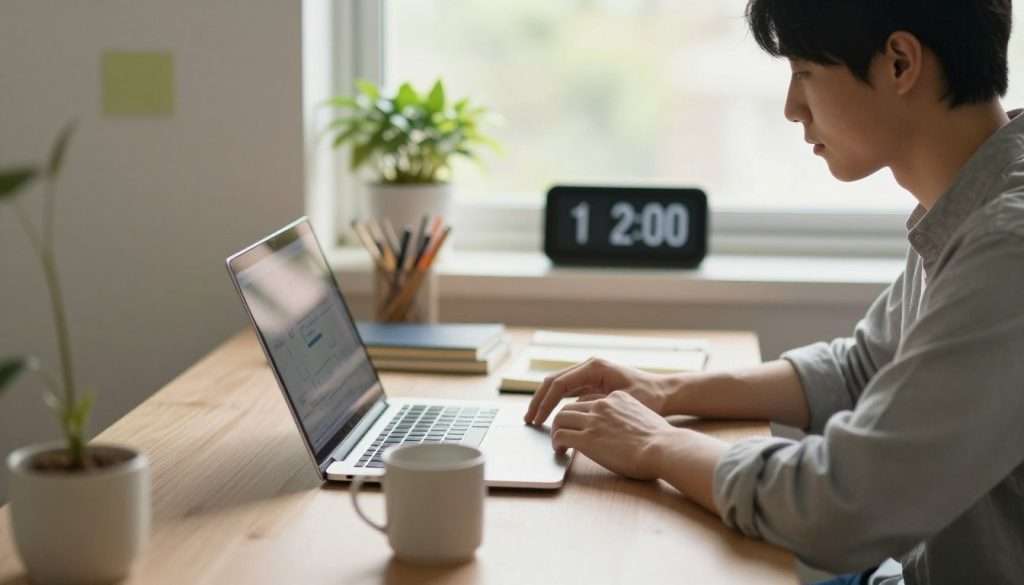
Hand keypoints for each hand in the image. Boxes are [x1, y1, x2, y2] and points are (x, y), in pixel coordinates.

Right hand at [524, 358, 673, 424]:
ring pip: (558, 386)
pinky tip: (550, 417)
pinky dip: (556, 403)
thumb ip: (596, 404)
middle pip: (553, 381)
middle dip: (539, 401)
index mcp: (594, 367)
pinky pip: (567, 391)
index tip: (537, 419)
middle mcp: (589, 367)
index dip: (545, 402)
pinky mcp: (592, 382)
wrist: (665, 393)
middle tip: (528, 420)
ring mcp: (590, 374)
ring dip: (545, 402)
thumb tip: (571, 412)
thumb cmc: (649, 398)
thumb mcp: (621, 401)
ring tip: (534, 419)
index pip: (559, 383)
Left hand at [550, 390, 678, 479]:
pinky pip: (561, 436)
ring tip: (557, 443)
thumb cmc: (662, 441)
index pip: (588, 400)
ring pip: (560, 418)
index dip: (579, 414)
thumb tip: (624, 432)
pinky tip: (560, 451)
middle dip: (561, 420)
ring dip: (556, 431)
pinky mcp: (587, 439)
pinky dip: (556, 443)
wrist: (665, 448)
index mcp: (617, 397)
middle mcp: (602, 405)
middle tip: (560, 432)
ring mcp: (593, 421)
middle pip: (569, 407)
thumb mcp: (644, 418)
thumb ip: (628, 419)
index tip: (577, 423)